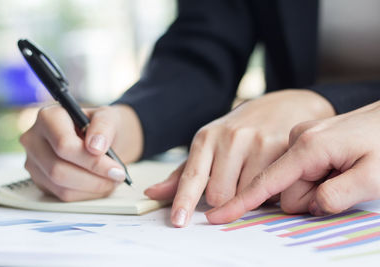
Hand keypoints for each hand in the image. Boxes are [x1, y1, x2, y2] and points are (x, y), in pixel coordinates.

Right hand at [20, 104, 142, 200]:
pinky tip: (101, 184)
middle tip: (118, 176)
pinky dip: (87, 193)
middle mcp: (34, 139)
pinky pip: (63, 195)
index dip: (90, 160)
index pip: (63, 145)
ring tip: (113, 180)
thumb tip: (96, 146)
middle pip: (58, 169)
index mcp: (48, 117)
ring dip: (93, 187)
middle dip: (94, 177)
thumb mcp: (108, 117)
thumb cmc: (100, 126)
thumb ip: (103, 127)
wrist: (99, 139)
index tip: (116, 166)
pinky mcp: (41, 181)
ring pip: (61, 186)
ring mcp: (35, 162)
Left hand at [145, 89, 334, 226]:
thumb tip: (152, 194)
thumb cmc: (241, 130)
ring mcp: (257, 141)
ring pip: (244, 196)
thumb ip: (184, 173)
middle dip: (223, 199)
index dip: (184, 201)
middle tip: (234, 181)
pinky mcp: (281, 147)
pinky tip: (270, 172)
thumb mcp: (210, 144)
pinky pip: (270, 190)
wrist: (284, 105)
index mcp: (207, 138)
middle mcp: (230, 137)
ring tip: (254, 173)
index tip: (178, 222)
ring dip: (247, 195)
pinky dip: (268, 191)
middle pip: (218, 196)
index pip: (192, 176)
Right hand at [206, 101, 379, 223]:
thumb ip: (338, 195)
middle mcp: (295, 138)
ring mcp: (295, 138)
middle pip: (282, 188)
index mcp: (307, 144)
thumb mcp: (375, 175)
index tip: (217, 216)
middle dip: (308, 197)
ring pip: (288, 181)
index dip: (241, 203)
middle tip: (344, 183)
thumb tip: (309, 206)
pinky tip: (334, 167)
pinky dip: (311, 178)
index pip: (266, 182)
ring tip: (343, 172)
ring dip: (312, 188)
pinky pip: (293, 171)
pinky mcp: (299, 141)